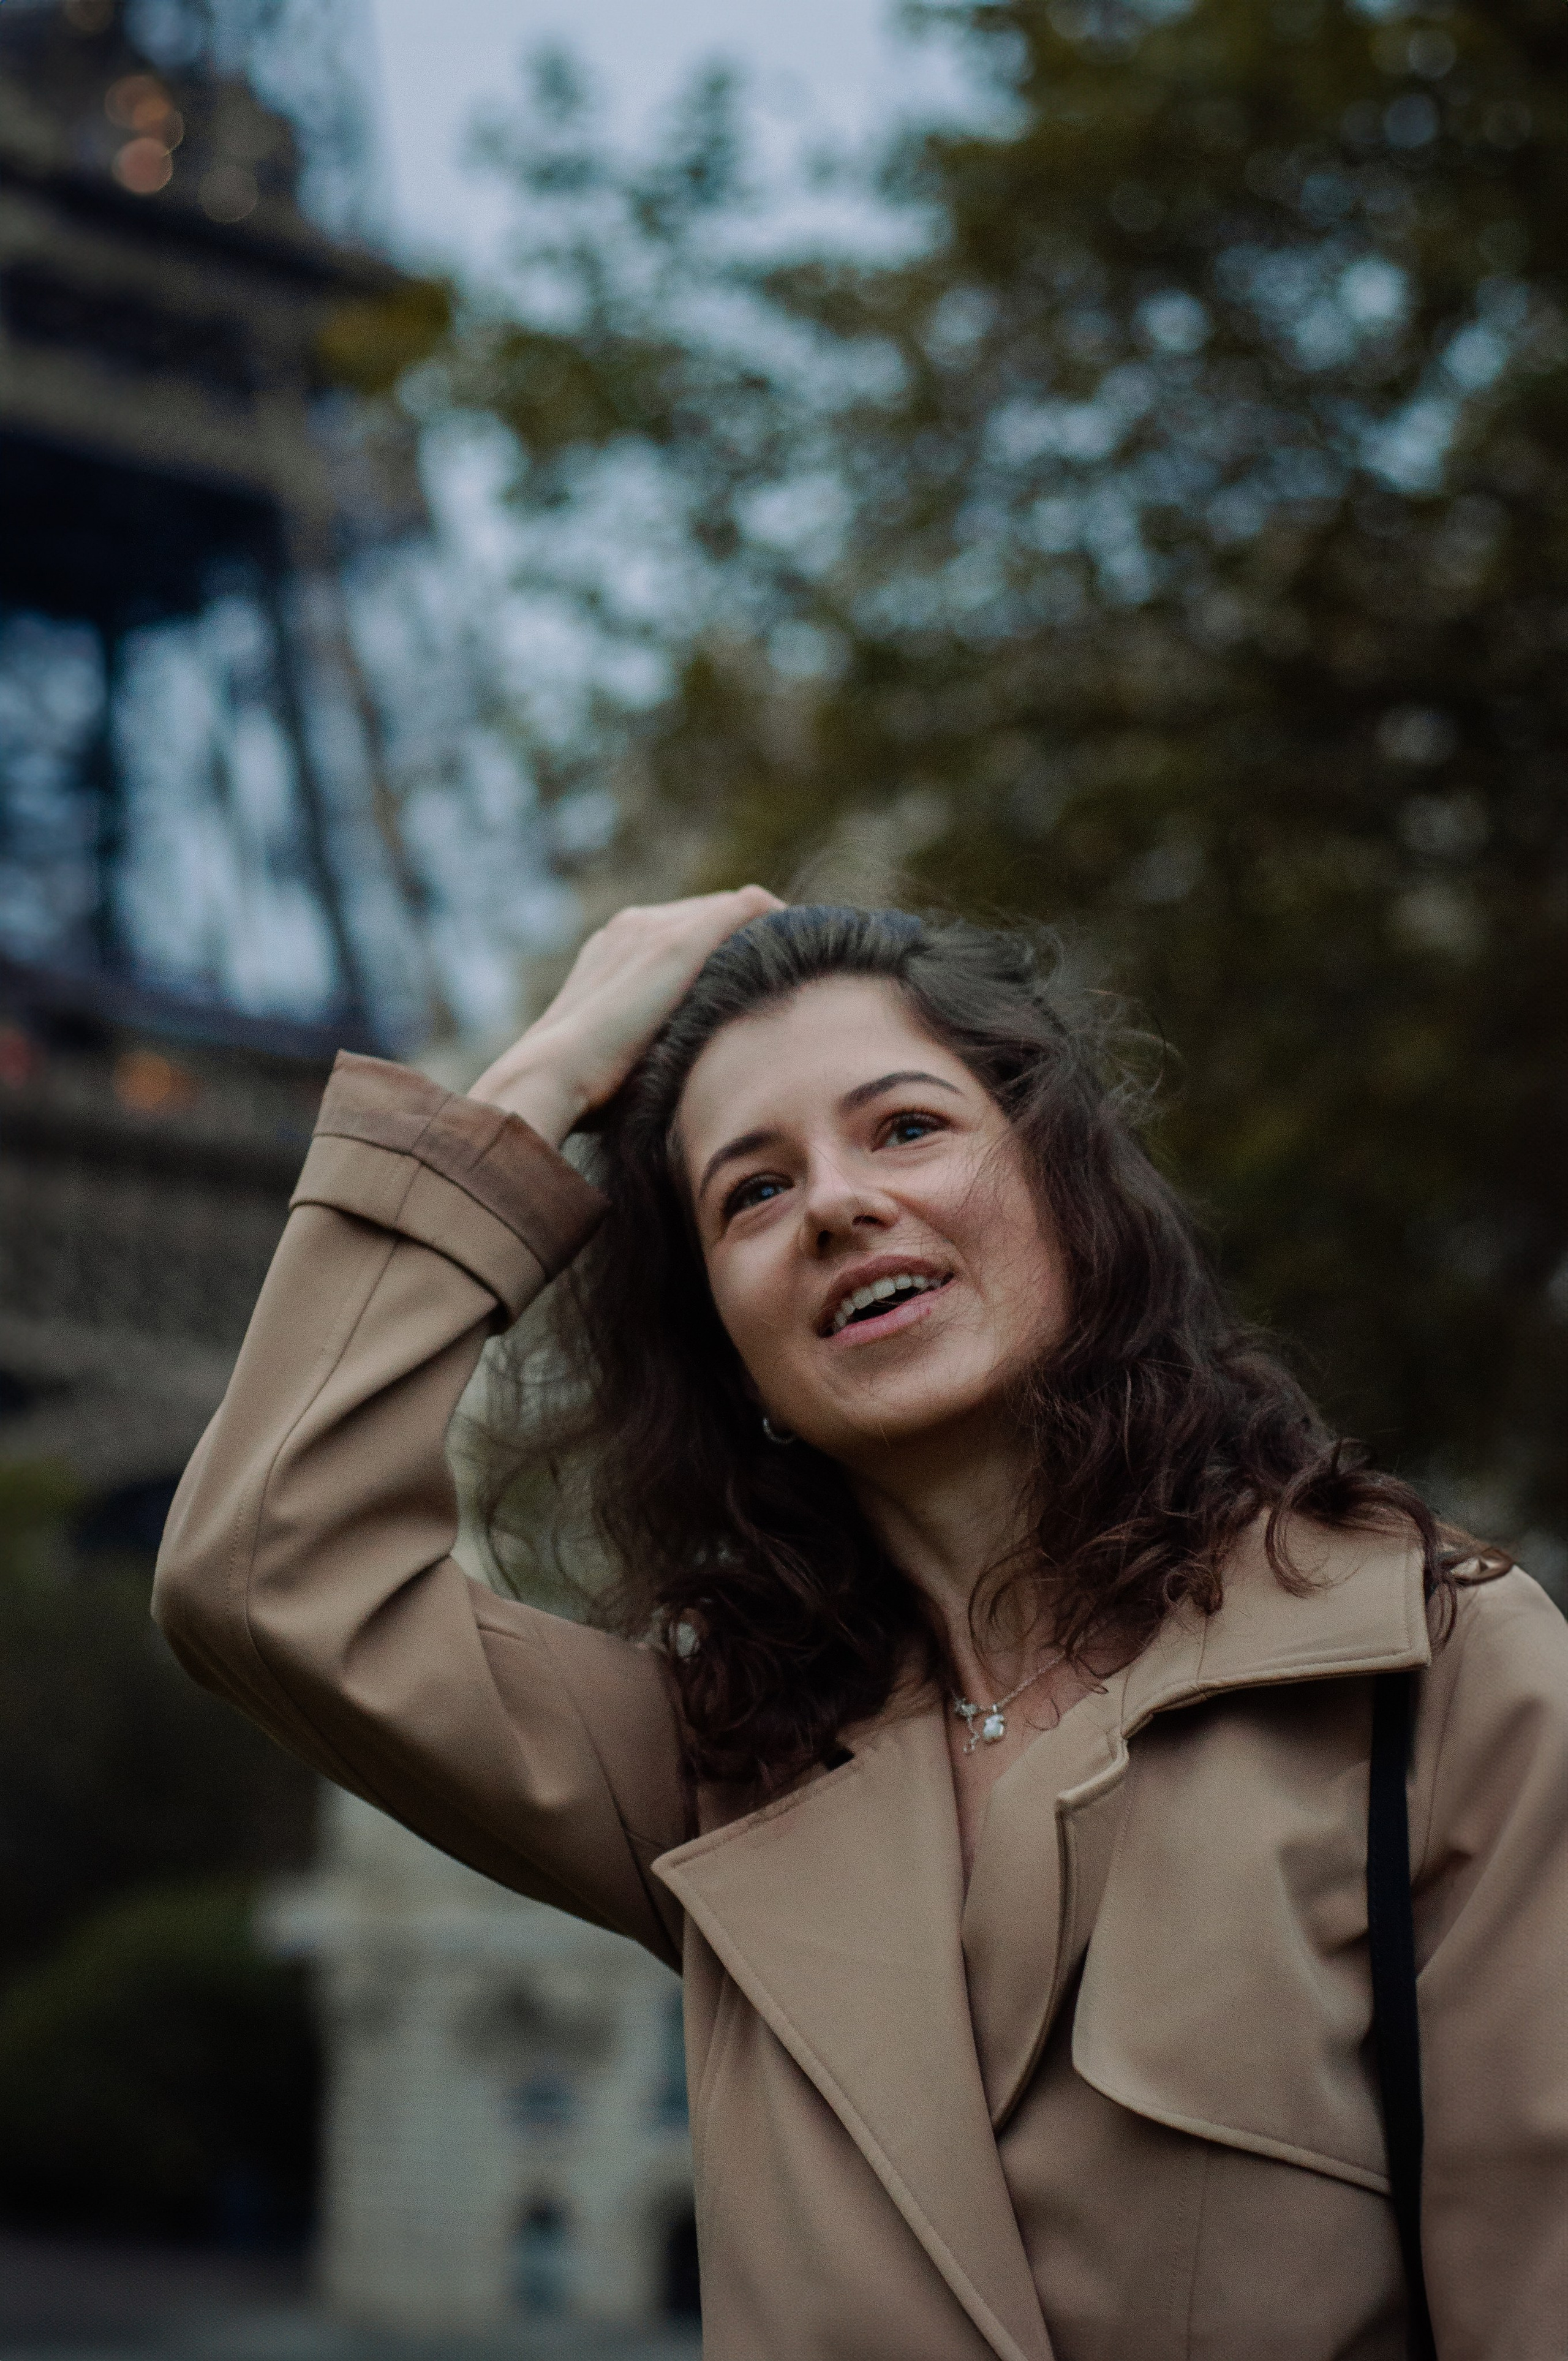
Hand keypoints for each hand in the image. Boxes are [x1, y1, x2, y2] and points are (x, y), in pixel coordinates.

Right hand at [468, 886, 782, 1145]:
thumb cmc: (583, 1092)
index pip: (684, 934)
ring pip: (731, 910)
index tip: (758, 981)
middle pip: (710, 916)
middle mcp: (632, 926)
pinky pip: (746, 908)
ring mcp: (654, 926)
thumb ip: (654, 1045)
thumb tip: (688, 1072)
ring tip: (803, 960)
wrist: (550, 1075)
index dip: (724, 953)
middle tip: (791, 969)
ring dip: (766, 932)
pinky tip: (803, 944)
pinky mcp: (678, 940)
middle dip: (748, 939)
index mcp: (613, 951)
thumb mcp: (624, 1059)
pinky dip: (776, 920)